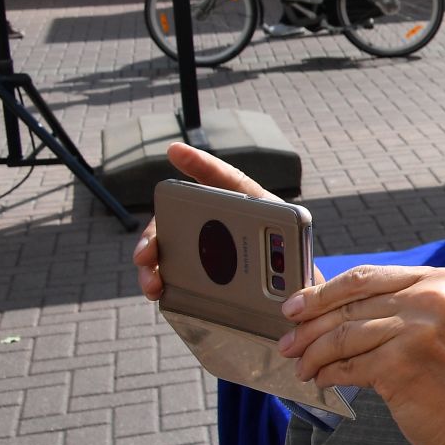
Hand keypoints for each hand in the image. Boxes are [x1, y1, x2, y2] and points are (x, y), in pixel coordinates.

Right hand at [133, 143, 301, 301]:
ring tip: (152, 282)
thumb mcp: (297, 256)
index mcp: (248, 207)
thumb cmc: (294, 266)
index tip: (176, 150)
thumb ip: (289, 251)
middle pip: (179, 218)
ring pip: (167, 247)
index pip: (224, 181)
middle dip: (157, 233)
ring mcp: (202, 246)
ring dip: (152, 262)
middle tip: (146, 252)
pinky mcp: (194, 272)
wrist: (290, 293)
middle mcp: (219, 221)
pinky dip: (159, 280)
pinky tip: (156, 290)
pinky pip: (170, 272)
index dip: (200, 164)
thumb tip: (277, 261)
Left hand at [277, 265, 444, 444]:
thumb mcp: (430, 326)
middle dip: (309, 327)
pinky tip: (323, 380)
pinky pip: (348, 365)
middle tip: (288, 343)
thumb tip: (317, 296)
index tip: (295, 307)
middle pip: (351, 306)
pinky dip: (328, 374)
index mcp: (440, 281)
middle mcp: (432, 299)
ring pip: (344, 336)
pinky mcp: (403, 364)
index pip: (366, 277)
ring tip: (302, 367)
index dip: (323, 292)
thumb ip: (387, 307)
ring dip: (313, 354)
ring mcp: (419, 330)